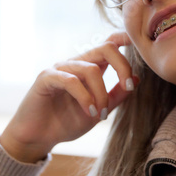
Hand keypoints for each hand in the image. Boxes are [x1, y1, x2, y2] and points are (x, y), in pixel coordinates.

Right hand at [0, 32, 136, 162]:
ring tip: (100, 115)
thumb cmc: (65, 122)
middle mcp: (76, 64)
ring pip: (91, 69)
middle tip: (129, 86)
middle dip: (122, 65)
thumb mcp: (98, 111)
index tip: (136, 43)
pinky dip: (85, 97)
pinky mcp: (46, 77)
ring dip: (101, 94)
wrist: (38, 138)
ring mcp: (60, 68)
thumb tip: (138, 78)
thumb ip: (116, 96)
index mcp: (90, 68)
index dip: (123, 38)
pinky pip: (71, 81)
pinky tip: (89, 112)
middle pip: (105, 48)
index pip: (108, 44)